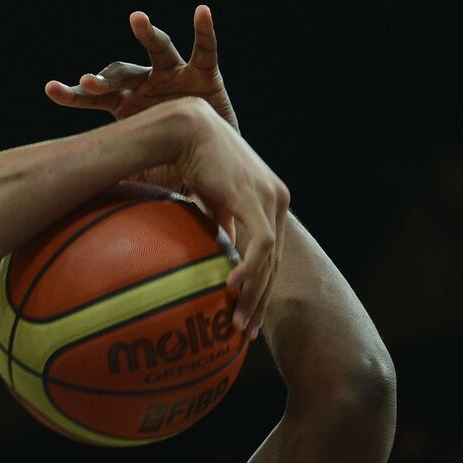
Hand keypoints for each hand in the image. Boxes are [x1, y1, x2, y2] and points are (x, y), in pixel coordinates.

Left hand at [46, 6, 235, 192]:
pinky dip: (205, 30)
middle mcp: (146, 84)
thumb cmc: (172, 170)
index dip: (73, 95)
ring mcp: (174, 75)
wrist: (213, 168)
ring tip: (136, 19)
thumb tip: (80, 201)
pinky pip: (206, 49)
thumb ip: (113, 179)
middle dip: (105, 78)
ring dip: (147, 34)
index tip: (51, 89)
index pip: (93, 97)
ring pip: (158, 50)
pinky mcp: (204, 74)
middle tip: (89, 83)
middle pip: (121, 73)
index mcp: (125, 106)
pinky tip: (202, 12)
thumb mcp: (138, 174)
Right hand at [172, 101, 287, 339]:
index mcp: (269, 202)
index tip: (244, 317)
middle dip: (259, 302)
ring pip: (269, 259)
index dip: (260, 290)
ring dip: (253, 295)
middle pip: (273, 263)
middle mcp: (277, 200)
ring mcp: (270, 199)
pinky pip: (260, 245)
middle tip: (243, 333)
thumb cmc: (190, 162)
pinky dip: (249, 270)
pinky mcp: (255, 199)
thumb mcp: (210, 203)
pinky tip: (231, 289)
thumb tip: (215, 257)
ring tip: (235, 323)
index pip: (270, 255)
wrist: (185, 130)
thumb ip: (220, 227)